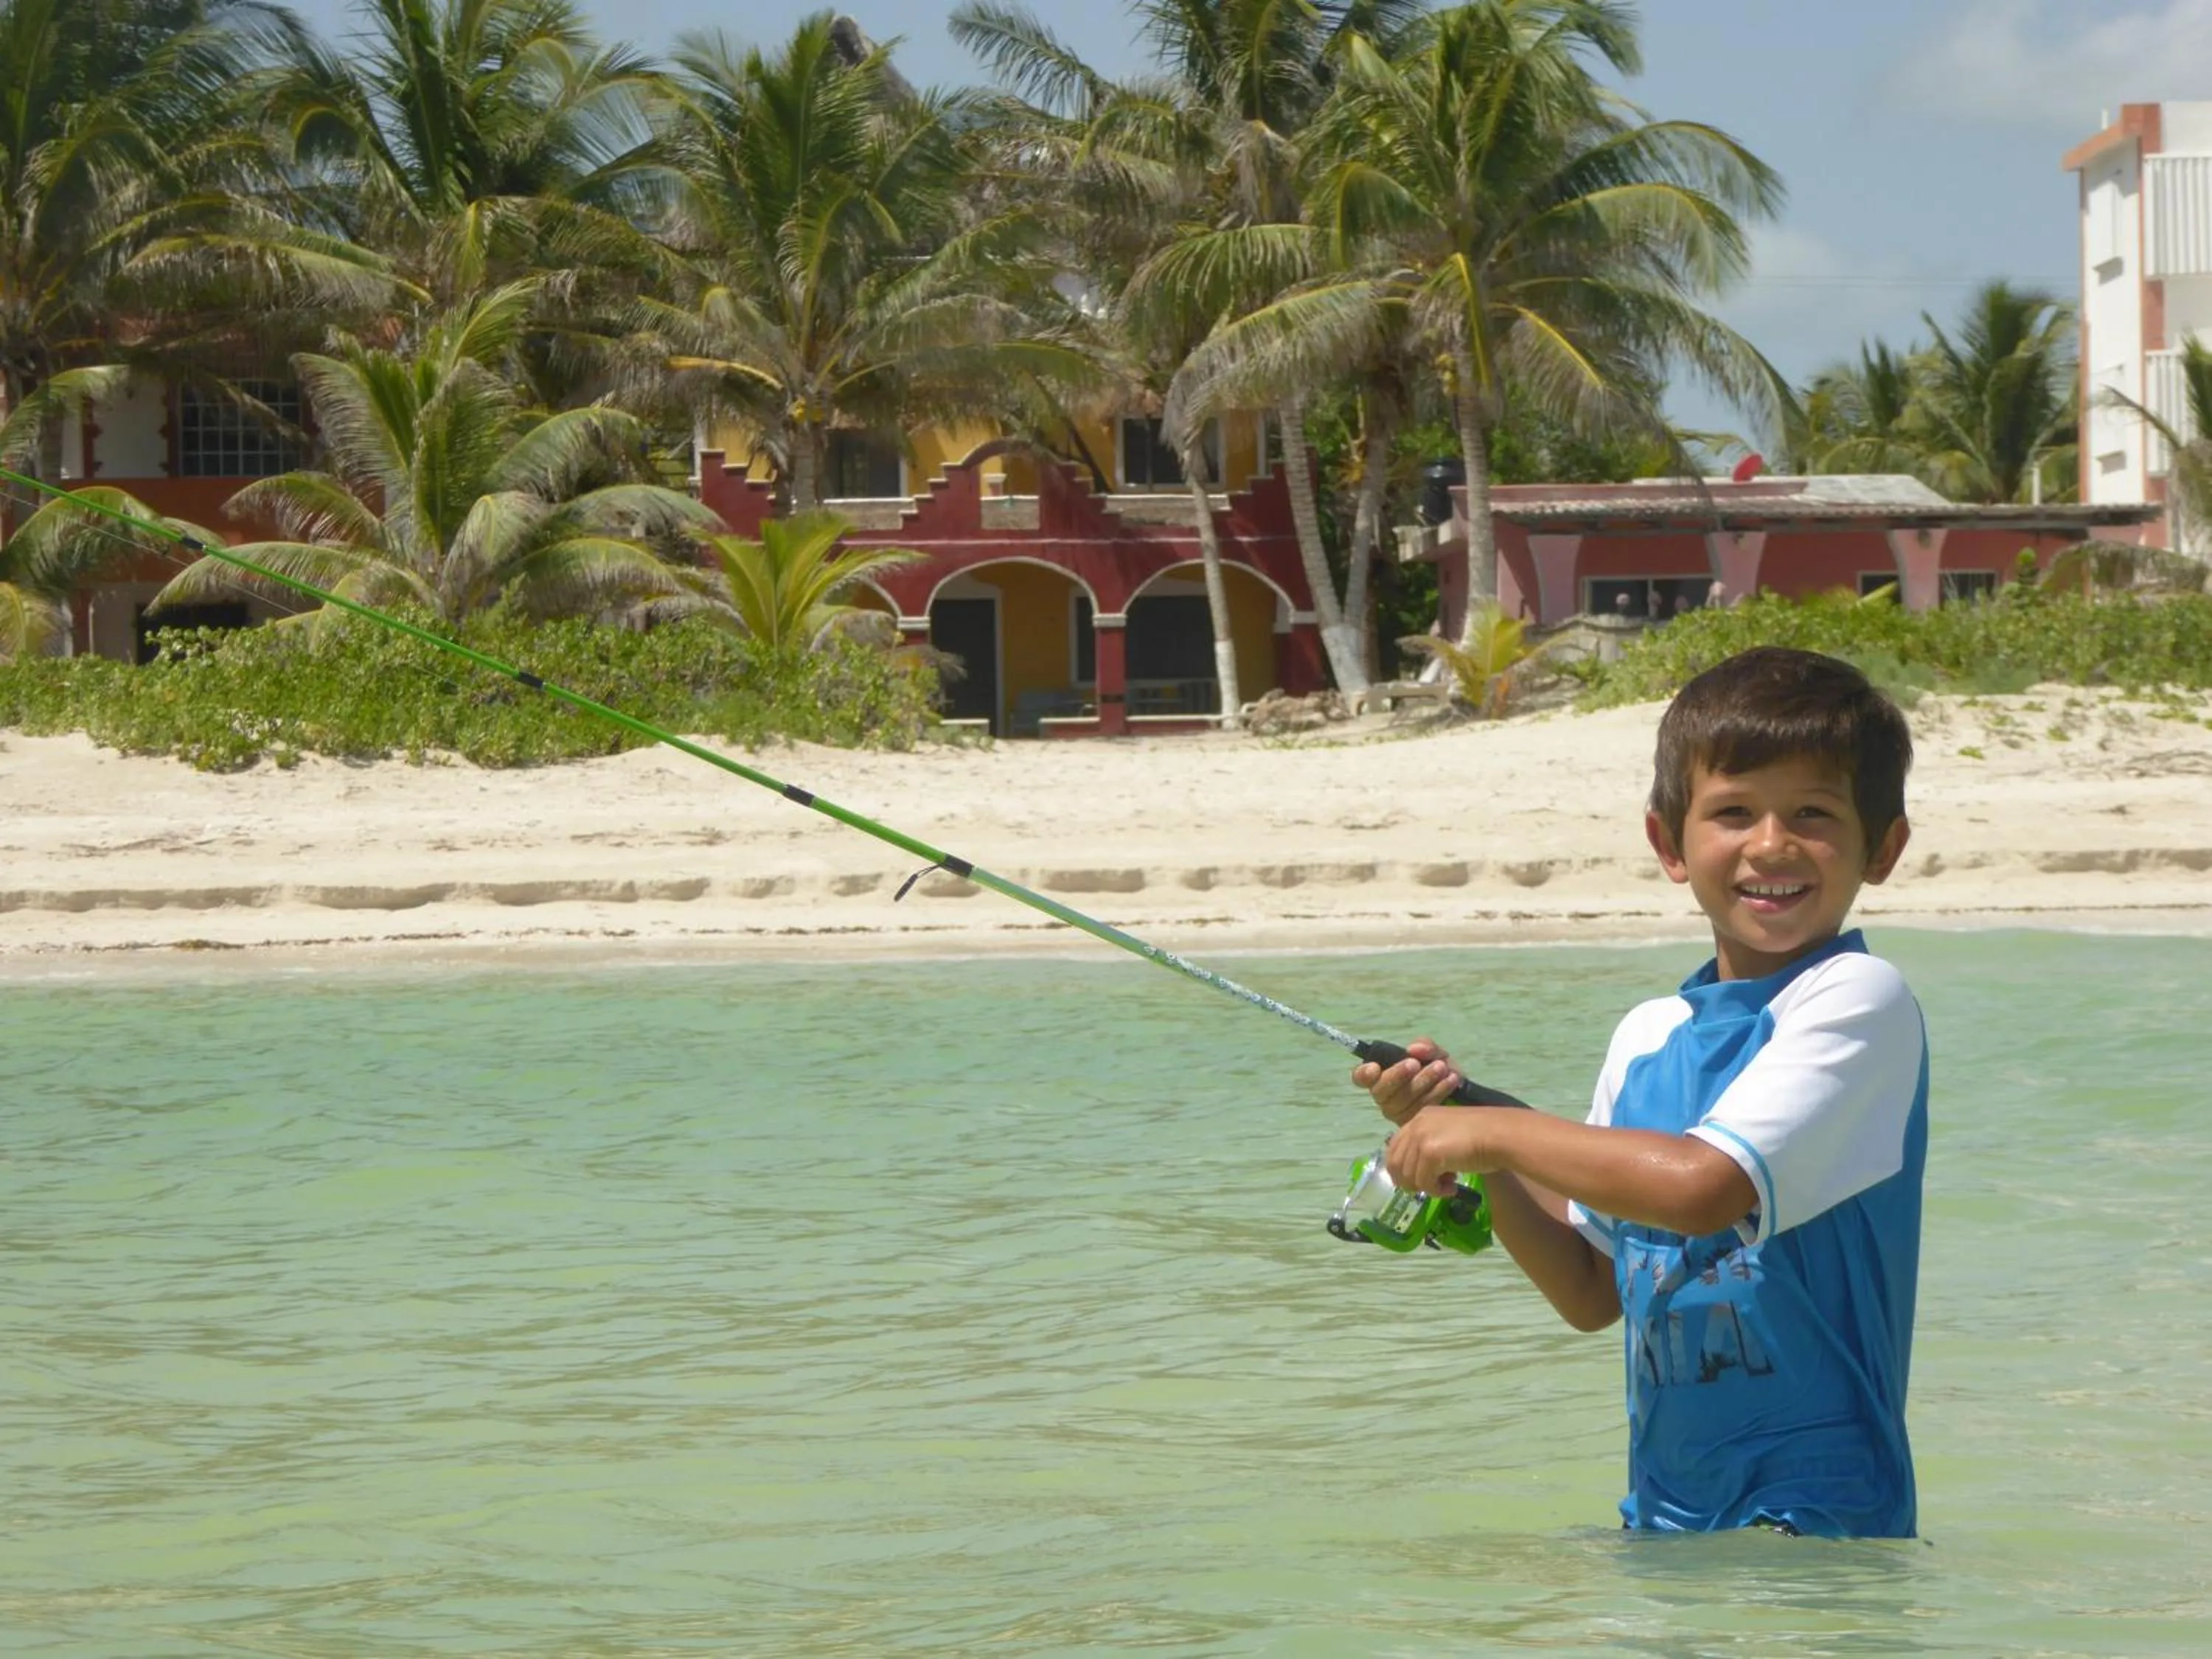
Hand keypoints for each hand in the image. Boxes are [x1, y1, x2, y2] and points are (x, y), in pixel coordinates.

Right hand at [1351, 1038, 1462, 1125]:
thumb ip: (1425, 1046)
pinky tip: (1451, 1080)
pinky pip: (1422, 1109)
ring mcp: (1398, 1113)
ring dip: (1422, 1082)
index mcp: (1381, 1076)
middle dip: (1397, 1075)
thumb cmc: (1439, 1069)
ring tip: (1441, 1068)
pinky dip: (1438, 1092)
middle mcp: (1385, 1097)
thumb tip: (1413, 1049)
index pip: (1361, 1078)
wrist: (1461, 1092)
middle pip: (1381, 1090)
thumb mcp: (1434, 1053)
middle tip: (1415, 1063)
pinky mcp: (1414, 1124)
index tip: (1375, 1067)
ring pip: (1403, 1101)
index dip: (1363, 1074)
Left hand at [1382, 1106, 1502, 1195]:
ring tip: (1447, 1187)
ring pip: (1408, 1175)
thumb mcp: (1450, 1135)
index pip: (1394, 1146)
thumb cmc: (1484, 1136)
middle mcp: (1416, 1125)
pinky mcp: (1430, 1153)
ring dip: (1426, 1187)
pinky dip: (1436, 1191)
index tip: (1420, 1179)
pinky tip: (1452, 1189)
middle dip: (1410, 1181)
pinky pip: (1423, 1182)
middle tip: (1431, 1187)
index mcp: (1420, 1117)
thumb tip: (1417, 1171)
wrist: (1502, 1135)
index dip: (1403, 1168)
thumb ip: (1431, 1145)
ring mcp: (1421, 1138)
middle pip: (1395, 1163)